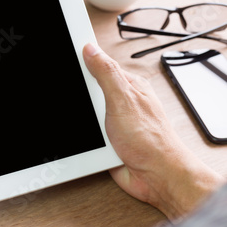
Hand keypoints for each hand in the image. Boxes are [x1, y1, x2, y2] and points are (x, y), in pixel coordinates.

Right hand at [83, 43, 223, 220]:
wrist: (157, 177)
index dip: (83, 63)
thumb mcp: (123, 99)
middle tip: (91, 110)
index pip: (100, 65)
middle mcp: (121, 101)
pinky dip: (86, 139)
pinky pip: (87, 133)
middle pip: (88, 90)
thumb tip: (91, 50)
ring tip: (98, 130)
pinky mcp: (107, 139)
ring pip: (86, 114)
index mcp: (128, 85)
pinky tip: (94, 142)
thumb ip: (106, 73)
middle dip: (82, 100)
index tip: (68, 62)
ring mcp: (114, 121)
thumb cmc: (151, 140)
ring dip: (85, 123)